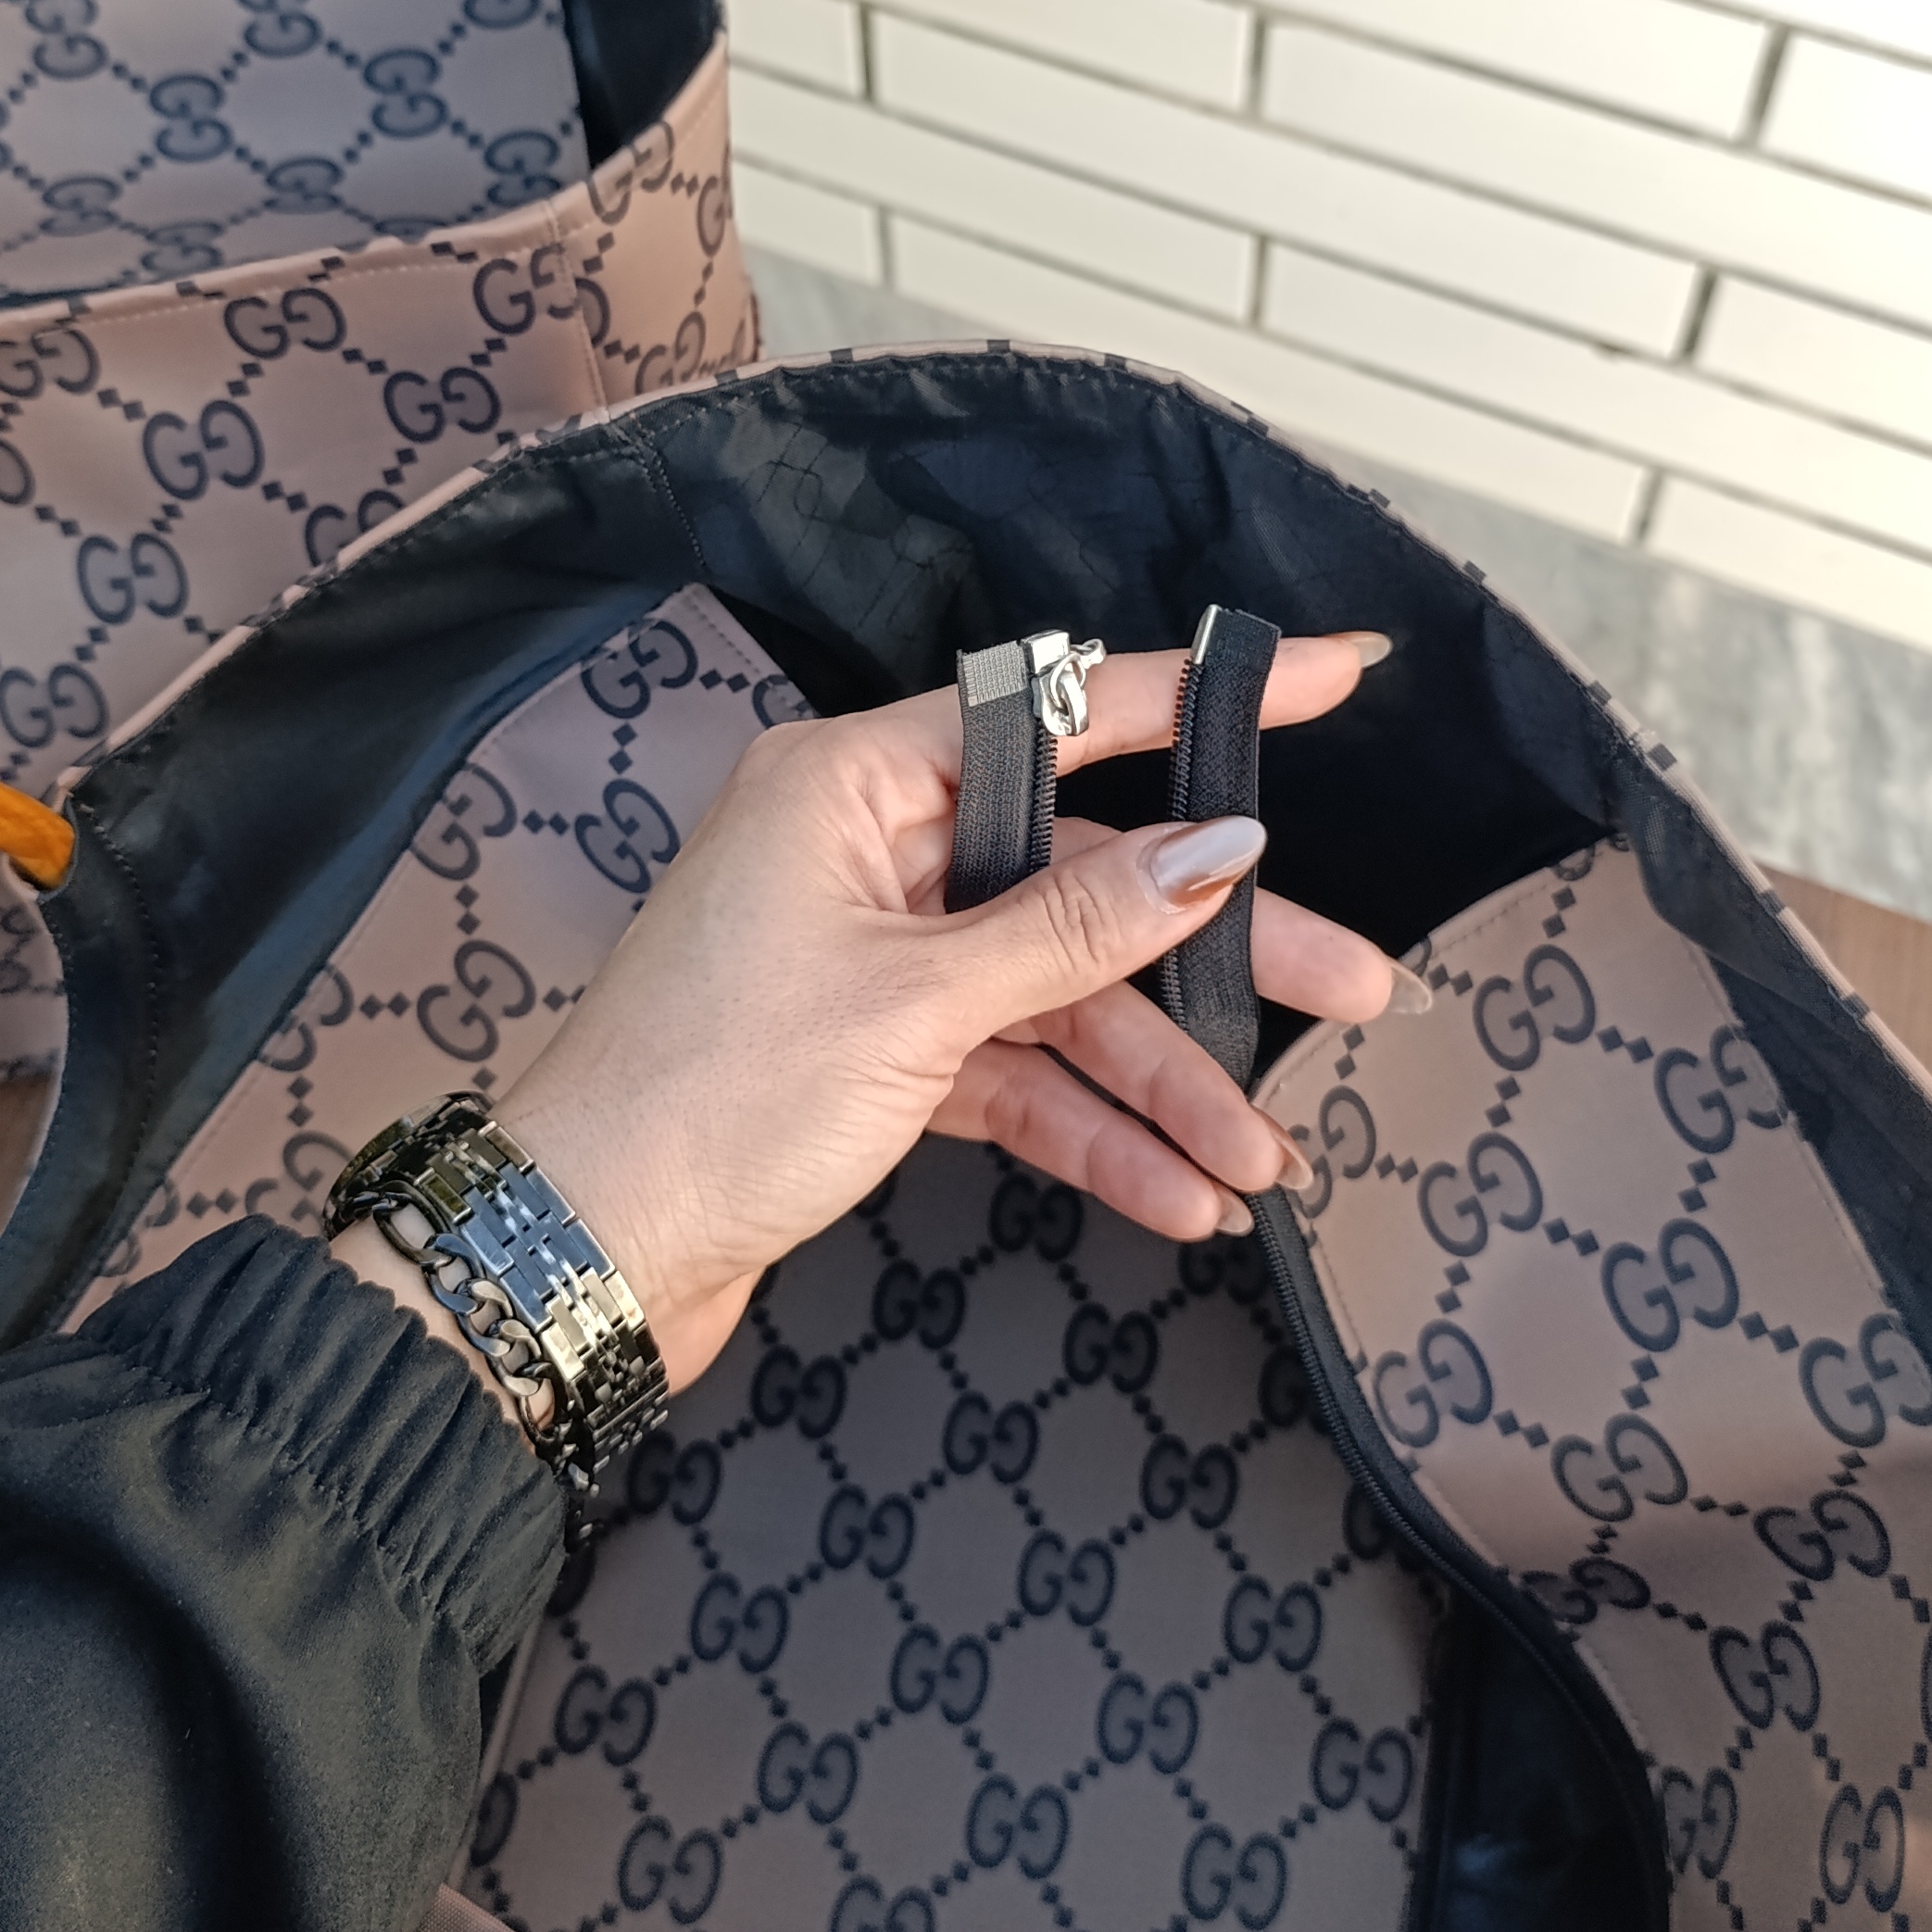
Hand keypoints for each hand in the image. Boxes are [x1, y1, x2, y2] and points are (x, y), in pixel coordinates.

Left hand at [451, 633, 1405, 1399]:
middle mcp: (862, 853)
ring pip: (1061, 995)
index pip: (1061, 713)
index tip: (1328, 677)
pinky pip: (1016, 1074)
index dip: (1202, 702)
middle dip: (1217, 950)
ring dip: (1162, 1080)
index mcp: (850, 783)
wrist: (579, 1254)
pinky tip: (1177, 1191)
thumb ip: (1074, 927)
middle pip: (1082, 877)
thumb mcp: (913, 1002)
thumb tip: (1214, 853)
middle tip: (1352, 986)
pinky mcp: (871, 1057)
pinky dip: (1091, 1132)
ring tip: (1261, 1154)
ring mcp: (870, 958)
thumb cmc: (701, 1099)